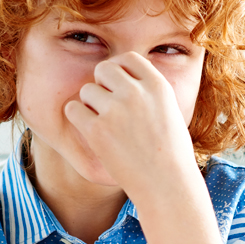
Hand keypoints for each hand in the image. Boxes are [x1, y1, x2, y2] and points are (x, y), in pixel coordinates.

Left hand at [64, 52, 197, 202]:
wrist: (166, 185)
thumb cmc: (171, 153)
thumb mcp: (171, 112)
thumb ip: (150, 92)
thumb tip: (128, 76)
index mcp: (158, 86)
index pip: (129, 59)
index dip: (120, 70)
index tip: (118, 86)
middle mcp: (136, 93)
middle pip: (104, 69)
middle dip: (102, 84)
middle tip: (107, 105)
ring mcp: (115, 111)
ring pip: (87, 90)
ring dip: (90, 104)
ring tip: (103, 124)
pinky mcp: (96, 130)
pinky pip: (73, 110)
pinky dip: (78, 118)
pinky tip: (90, 130)